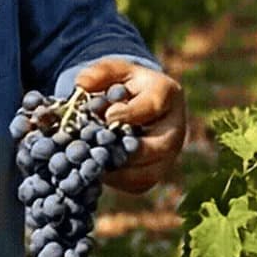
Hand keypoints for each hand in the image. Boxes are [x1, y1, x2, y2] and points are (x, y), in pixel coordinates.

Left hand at [75, 57, 185, 193]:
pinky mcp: (158, 171)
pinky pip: (141, 184)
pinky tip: (97, 173)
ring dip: (120, 171)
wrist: (137, 104)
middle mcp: (175, 126)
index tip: (108, 117)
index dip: (131, 113)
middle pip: (160, 146)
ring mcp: (169, 153)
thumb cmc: (126, 85)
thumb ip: (98, 73)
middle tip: (100, 150)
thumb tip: (82, 85)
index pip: (154, 105)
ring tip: (94, 165)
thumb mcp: (114, 72)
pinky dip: (118, 181)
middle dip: (128, 150)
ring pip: (151, 172)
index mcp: (167, 94)